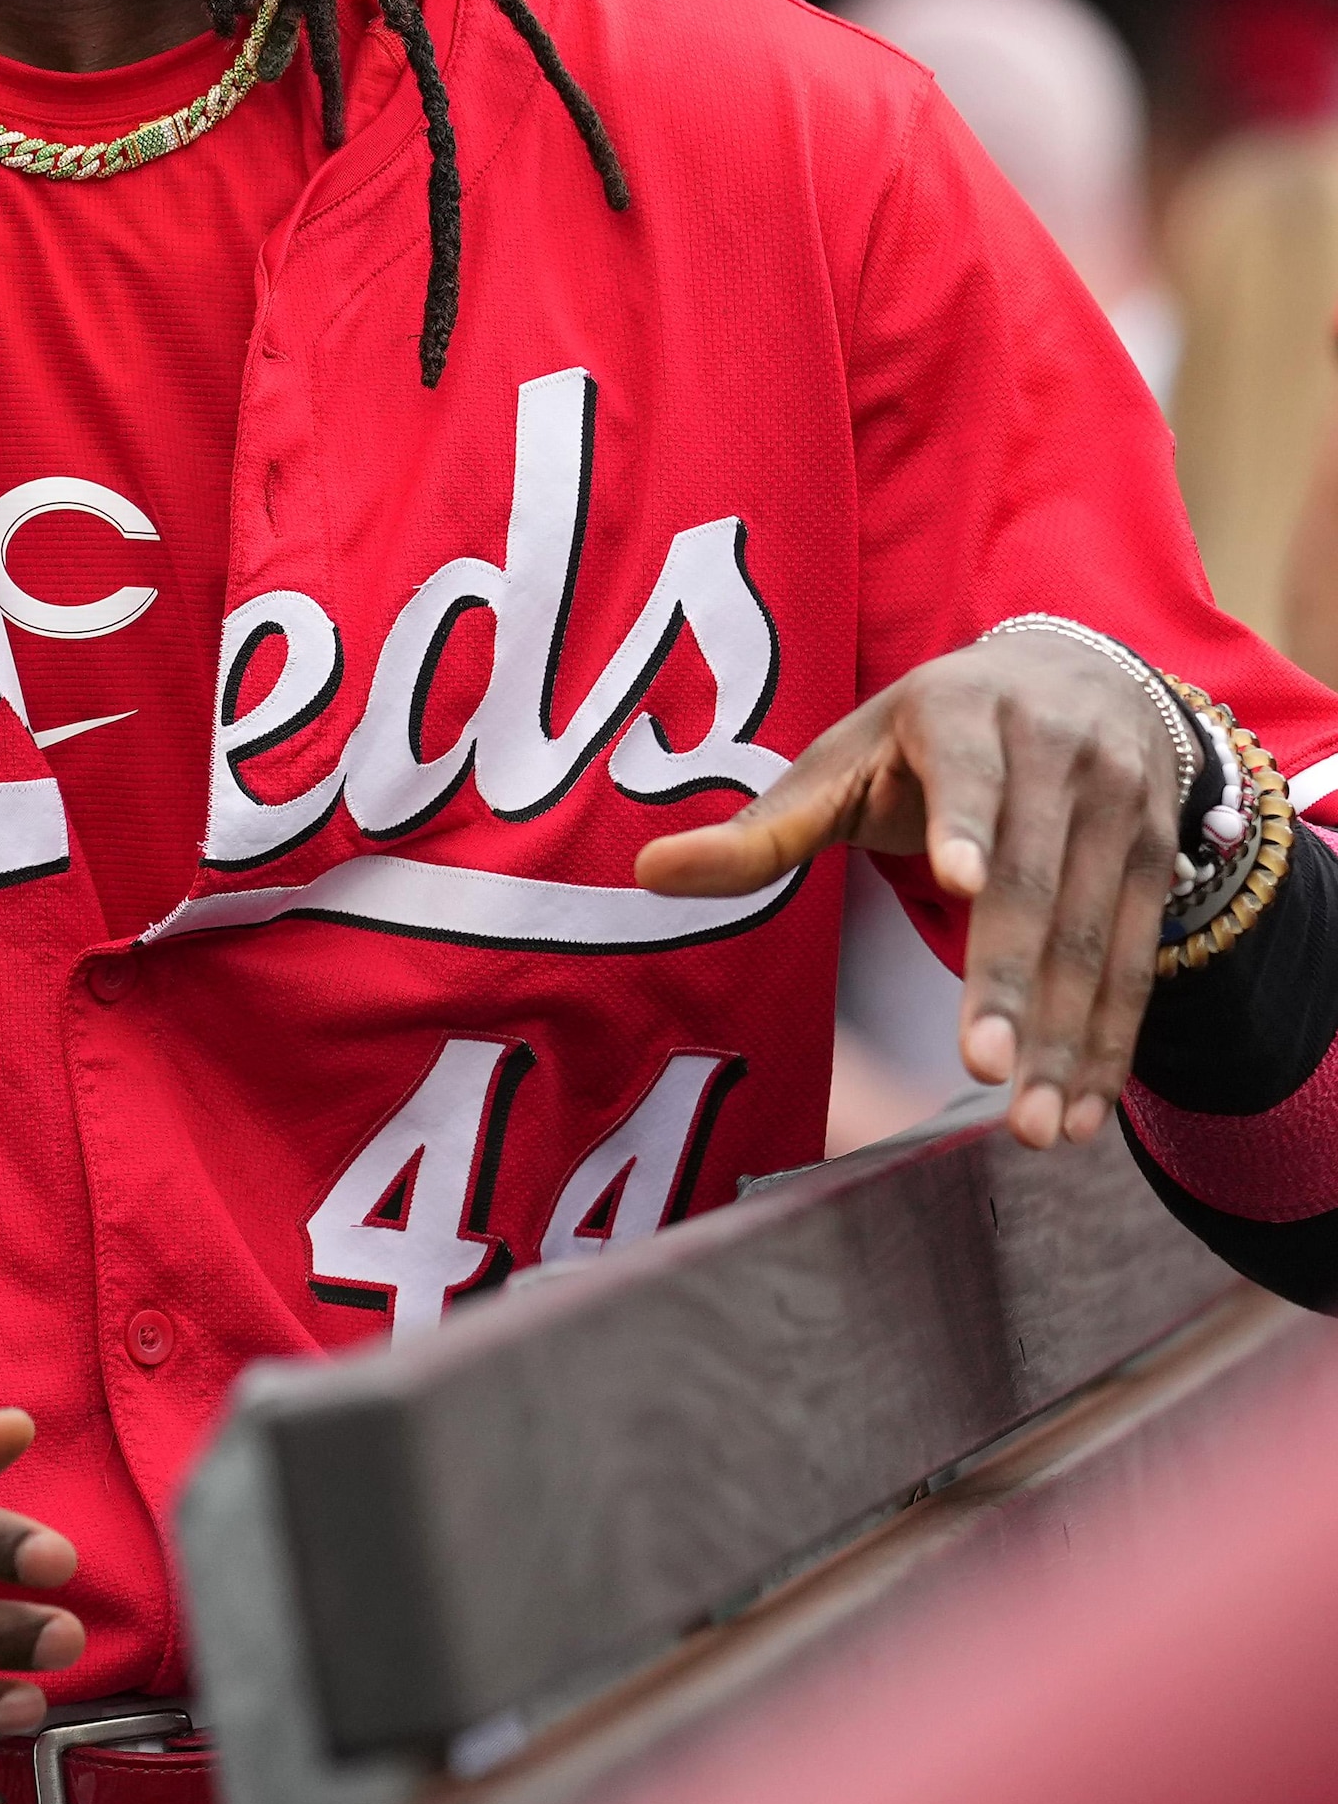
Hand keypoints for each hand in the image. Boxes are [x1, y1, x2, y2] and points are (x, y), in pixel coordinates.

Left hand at [635, 625, 1183, 1149]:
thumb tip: (647, 874)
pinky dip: (1109, 1041)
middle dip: (1007, 979)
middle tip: (981, 1069)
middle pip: (1031, 879)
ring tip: (1035, 1127)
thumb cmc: (926, 734)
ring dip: (1066, 1037)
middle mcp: (1056, 753)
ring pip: (1092, 934)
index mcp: (961, 714)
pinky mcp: (1156, 858)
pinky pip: (1135, 959)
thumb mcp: (843, 758)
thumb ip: (762, 828)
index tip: (956, 881)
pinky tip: (1080, 1109)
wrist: (1078, 677)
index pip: (966, 776)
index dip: (962, 825)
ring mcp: (1118, 806)